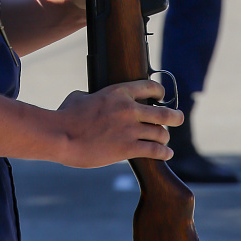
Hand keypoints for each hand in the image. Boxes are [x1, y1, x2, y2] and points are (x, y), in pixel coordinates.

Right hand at [56, 79, 182, 167]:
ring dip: (165, 136)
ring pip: (160, 132)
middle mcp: (128, 108)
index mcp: (117, 92)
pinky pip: (154, 150)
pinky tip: (166, 154)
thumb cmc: (65, 115)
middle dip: (174, 116)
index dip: (159, 92)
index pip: (148, 87)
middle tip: (178, 118)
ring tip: (165, 140)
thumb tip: (90, 98)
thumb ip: (92, 96)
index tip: (162, 96)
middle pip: (163, 112)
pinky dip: (163, 152)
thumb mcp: (79, 96)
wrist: (61, 136)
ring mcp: (130, 129)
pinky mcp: (128, 148)